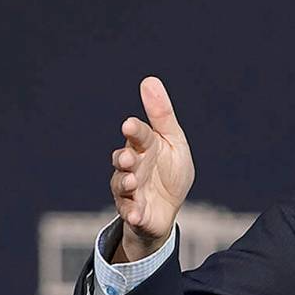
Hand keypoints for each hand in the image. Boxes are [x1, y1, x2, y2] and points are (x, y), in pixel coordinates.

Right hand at [109, 76, 194, 260]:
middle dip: (124, 158)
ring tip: (131, 181)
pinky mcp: (133, 212)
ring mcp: (130, 190)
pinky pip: (130, 213)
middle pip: (124, 160)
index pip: (138, 135)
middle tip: (129, 157)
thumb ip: (162, 115)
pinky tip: (136, 214)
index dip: (134, 131)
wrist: (167, 209)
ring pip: (121, 185)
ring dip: (125, 183)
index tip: (129, 125)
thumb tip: (149, 80)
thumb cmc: (170, 171)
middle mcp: (132, 166)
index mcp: (144, 146)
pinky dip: (133, 213)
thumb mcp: (173, 142)